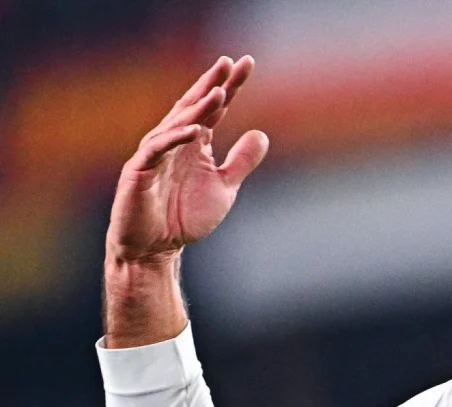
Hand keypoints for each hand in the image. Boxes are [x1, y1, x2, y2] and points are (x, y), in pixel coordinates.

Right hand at [107, 56, 268, 263]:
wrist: (154, 248)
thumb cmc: (183, 217)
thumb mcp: (223, 188)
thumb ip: (240, 162)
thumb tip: (261, 134)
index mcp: (193, 142)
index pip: (214, 108)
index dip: (229, 86)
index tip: (247, 63)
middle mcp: (173, 141)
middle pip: (195, 106)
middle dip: (213, 84)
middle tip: (231, 63)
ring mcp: (154, 154)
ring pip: (177, 123)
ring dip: (197, 108)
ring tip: (219, 92)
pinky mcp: (139, 171)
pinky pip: (158, 150)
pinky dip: (176, 139)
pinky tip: (196, 130)